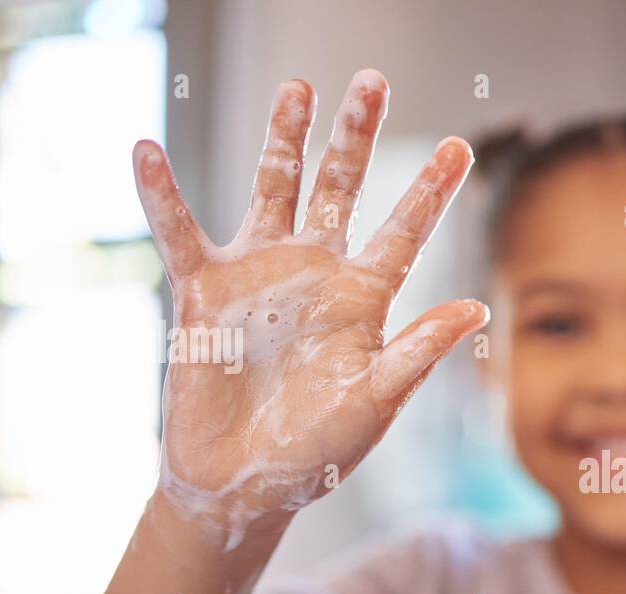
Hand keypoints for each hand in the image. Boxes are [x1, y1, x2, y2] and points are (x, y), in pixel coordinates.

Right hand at [135, 69, 487, 549]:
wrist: (244, 481)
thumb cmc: (318, 450)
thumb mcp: (374, 402)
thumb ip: (417, 353)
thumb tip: (477, 310)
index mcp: (364, 300)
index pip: (404, 233)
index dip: (430, 191)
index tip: (461, 146)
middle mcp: (316, 274)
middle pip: (339, 189)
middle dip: (354, 137)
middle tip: (371, 81)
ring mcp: (259, 275)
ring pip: (272, 188)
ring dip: (282, 140)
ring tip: (298, 89)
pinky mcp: (203, 290)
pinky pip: (179, 232)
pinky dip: (161, 195)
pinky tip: (147, 150)